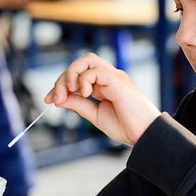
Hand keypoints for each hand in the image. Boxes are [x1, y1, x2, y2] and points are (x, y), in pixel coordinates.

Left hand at [45, 53, 160, 145]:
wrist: (146, 135)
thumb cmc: (127, 126)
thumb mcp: (95, 115)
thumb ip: (79, 105)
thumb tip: (59, 98)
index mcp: (105, 85)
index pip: (79, 74)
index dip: (61, 84)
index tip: (49, 100)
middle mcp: (110, 77)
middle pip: (82, 62)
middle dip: (64, 77)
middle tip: (55, 97)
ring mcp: (115, 77)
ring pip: (88, 60)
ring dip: (72, 74)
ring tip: (69, 91)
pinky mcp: (118, 81)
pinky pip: (97, 71)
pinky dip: (85, 80)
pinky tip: (85, 94)